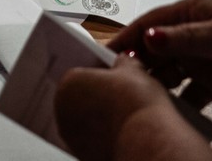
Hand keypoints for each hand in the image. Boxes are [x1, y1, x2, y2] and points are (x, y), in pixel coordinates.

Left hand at [56, 55, 198, 160]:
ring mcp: (72, 137)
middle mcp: (62, 111)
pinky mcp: (83, 155)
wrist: (148, 141)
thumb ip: (124, 62)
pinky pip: (94, 140)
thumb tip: (124, 60)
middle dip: (99, 96)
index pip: (81, 73)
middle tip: (123, 95)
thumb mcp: (134, 70)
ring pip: (87, 121)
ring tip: (126, 114)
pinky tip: (124, 131)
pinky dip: (106, 135)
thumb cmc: (137, 103)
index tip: (116, 77)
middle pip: (82, 98)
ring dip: (101, 117)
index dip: (100, 74)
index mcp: (68, 84)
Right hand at [108, 0, 211, 106]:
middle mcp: (191, 35)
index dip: (127, 37)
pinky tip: (170, 112)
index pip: (148, 24)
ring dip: (158, 85)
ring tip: (142, 98)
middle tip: (120, 82)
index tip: (106, 53)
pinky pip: (189, 93)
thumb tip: (148, 36)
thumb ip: (183, 39)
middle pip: (155, 50)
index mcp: (189, 14)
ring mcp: (202, 58)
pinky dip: (180, 103)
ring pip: (170, 73)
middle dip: (139, 65)